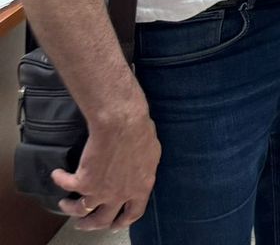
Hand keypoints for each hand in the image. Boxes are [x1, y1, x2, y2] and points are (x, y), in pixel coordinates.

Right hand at [54, 105, 160, 229]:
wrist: (123, 123)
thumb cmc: (141, 133)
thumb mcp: (152, 154)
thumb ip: (143, 170)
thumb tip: (139, 173)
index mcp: (140, 188)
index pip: (133, 213)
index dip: (123, 222)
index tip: (114, 226)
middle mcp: (120, 194)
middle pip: (103, 219)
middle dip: (91, 224)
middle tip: (82, 224)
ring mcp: (100, 191)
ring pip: (81, 209)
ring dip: (71, 208)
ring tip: (65, 204)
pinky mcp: (82, 181)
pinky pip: (66, 185)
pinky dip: (60, 179)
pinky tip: (57, 175)